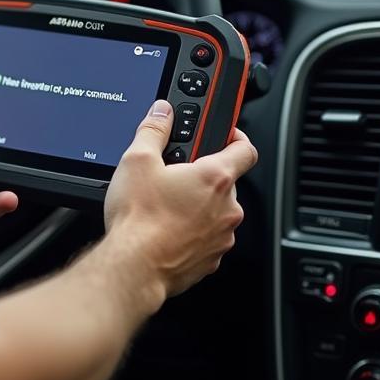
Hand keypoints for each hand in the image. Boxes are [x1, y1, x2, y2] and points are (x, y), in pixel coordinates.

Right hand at [104, 100, 257, 297]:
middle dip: (202, 176)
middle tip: (174, 175)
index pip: (245, 149)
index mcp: (215, 178)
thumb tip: (162, 112)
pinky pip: (207, 237)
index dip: (235, 137)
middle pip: (225, 181)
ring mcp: (222, 237)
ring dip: (197, 206)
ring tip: (164, 206)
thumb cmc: (139, 218)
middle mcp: (227, 209)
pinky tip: (165, 229)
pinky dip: (191, 231)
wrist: (134, 267)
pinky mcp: (210, 259)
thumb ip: (154, 130)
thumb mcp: (137, 160)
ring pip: (215, 211)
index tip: (223, 135)